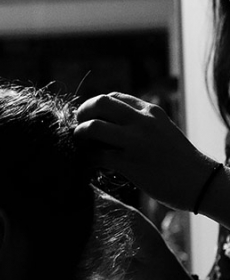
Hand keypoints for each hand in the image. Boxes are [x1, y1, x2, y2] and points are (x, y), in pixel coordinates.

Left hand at [75, 92, 215, 211]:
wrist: (201, 182)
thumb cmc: (177, 159)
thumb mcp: (161, 129)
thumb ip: (139, 122)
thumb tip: (108, 122)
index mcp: (150, 111)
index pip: (113, 96)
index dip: (95, 106)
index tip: (91, 118)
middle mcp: (143, 121)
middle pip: (99, 102)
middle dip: (82, 113)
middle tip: (79, 127)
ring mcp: (136, 142)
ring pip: (93, 126)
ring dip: (80, 134)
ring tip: (81, 144)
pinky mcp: (131, 164)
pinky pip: (97, 156)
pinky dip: (87, 159)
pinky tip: (90, 164)